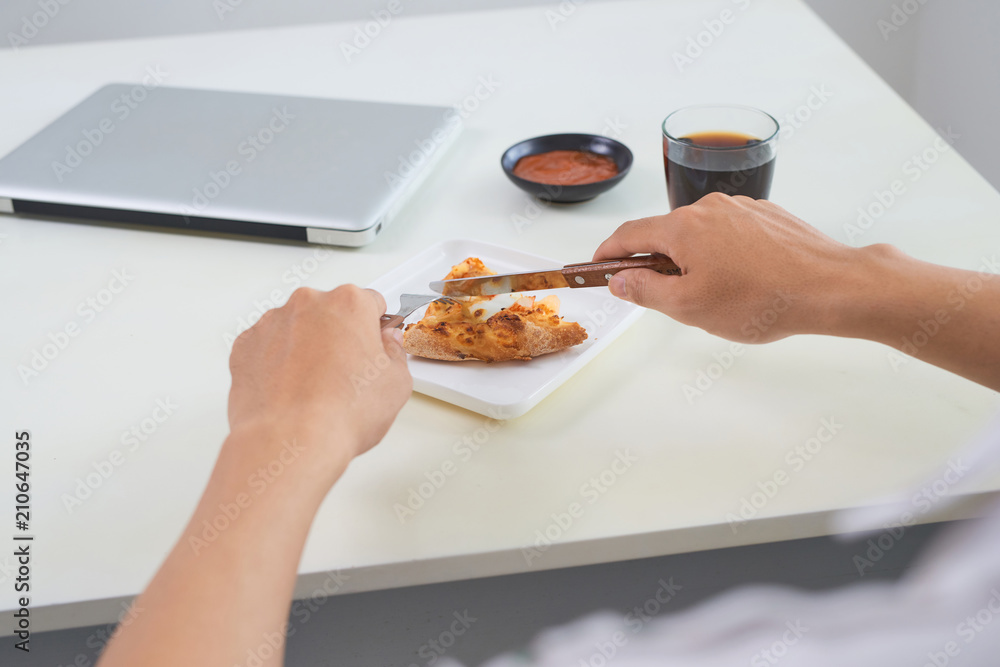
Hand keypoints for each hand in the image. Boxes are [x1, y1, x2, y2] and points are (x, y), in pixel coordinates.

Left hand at [226, 286, 411, 490]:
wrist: (290, 440)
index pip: (371, 302)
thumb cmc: (339, 413)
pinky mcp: (246, 345)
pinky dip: (277, 362)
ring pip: (297, 327)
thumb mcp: (396, 384)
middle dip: (339, 335)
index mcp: (349, 303)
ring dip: (307, 347)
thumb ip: (395, 353)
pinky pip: (267, 346)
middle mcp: (308, 304)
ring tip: (315, 386)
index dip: (376, 327)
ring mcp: (272, 322)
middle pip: (330, 312)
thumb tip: (388, 346)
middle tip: (346, 372)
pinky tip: (290, 389)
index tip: (374, 344)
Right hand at [594, 193, 881, 342]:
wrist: (830, 287)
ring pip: (700, 235)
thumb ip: (645, 292)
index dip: (608, 252)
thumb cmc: (763, 299)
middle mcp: (709, 209)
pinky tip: (742, 283)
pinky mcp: (768, 217)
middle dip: (657, 263)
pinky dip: (723, 255)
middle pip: (666, 233)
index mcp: (682, 227)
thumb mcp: (688, 307)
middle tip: (663, 299)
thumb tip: (620, 280)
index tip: (598, 266)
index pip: (629, 234)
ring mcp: (742, 209)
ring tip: (714, 297)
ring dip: (693, 261)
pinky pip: (731, 234)